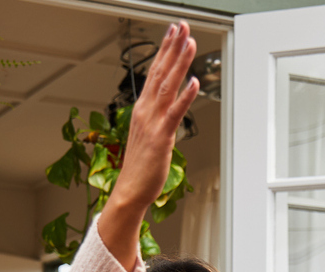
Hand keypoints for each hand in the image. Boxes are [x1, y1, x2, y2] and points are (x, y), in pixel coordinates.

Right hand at [100, 22, 199, 271]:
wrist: (129, 191)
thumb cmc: (141, 167)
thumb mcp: (148, 136)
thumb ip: (158, 118)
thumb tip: (168, 107)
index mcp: (143, 109)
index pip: (154, 73)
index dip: (164, 51)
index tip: (172, 32)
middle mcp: (146, 111)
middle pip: (160, 72)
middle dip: (171, 48)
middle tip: (181, 26)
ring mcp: (152, 123)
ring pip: (168, 87)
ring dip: (179, 64)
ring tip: (189, 43)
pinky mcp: (161, 138)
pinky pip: (175, 114)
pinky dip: (185, 97)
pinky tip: (194, 82)